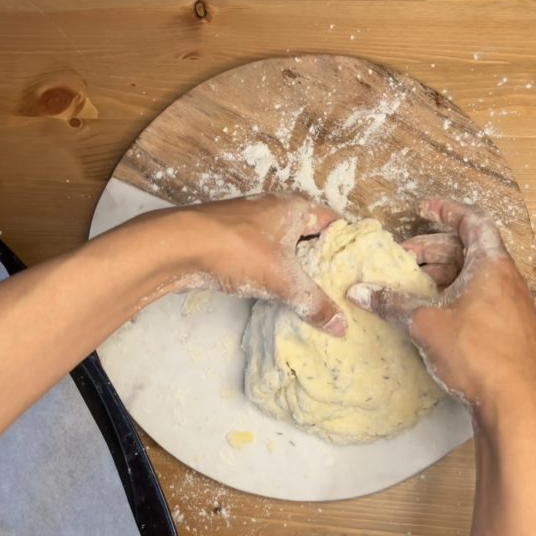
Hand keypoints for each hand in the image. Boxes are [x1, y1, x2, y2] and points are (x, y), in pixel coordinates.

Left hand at [168, 193, 347, 336]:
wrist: (178, 246)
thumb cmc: (238, 250)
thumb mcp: (284, 281)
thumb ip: (314, 303)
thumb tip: (341, 327)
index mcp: (295, 207)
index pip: (333, 223)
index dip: (346, 245)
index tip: (357, 269)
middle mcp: (274, 209)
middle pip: (308, 235)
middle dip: (319, 260)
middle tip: (338, 288)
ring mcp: (249, 224)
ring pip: (282, 246)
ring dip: (293, 267)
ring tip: (310, 294)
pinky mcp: (229, 240)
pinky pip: (260, 256)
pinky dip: (269, 271)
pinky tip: (274, 292)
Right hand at [346, 199, 535, 404]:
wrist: (516, 403)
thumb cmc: (477, 353)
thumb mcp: (426, 323)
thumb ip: (392, 303)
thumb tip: (360, 290)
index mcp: (492, 265)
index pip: (472, 221)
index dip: (446, 210)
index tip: (422, 208)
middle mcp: (506, 280)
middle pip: (469, 248)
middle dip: (433, 247)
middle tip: (403, 256)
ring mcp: (510, 306)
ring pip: (472, 275)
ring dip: (442, 273)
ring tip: (412, 285)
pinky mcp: (508, 330)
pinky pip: (479, 298)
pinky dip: (453, 295)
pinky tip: (432, 313)